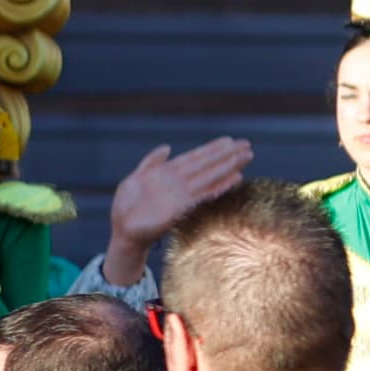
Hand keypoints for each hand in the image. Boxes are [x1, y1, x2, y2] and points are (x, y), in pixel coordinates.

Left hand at [106, 138, 256, 260]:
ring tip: (246, 157)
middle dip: (227, 155)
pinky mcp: (181, 208)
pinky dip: (219, 187)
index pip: (194, 157)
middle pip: (207, 165)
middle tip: (247, 145)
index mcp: (168, 173)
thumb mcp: (135, 179)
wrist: (123, 230)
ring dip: (228, 167)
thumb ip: (151, 162)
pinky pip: (203, 195)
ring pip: (210, 177)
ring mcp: (182, 195)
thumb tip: (167, 147)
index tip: (229, 140)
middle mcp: (179, 182)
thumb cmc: (127, 207)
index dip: (211, 149)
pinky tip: (234, 180)